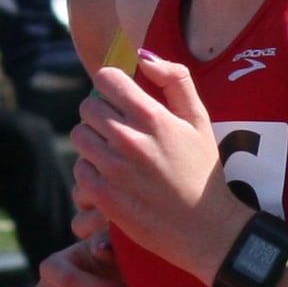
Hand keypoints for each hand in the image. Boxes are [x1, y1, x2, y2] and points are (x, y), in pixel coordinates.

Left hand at [70, 53, 244, 275]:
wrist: (207, 230)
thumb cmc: (203, 173)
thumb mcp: (200, 120)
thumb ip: (175, 80)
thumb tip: (143, 57)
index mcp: (152, 117)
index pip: (106, 79)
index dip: (111, 85)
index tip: (119, 98)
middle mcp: (129, 140)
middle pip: (87, 107)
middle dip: (101, 114)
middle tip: (119, 130)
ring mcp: (114, 170)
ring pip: (80, 137)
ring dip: (94, 142)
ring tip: (116, 155)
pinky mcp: (104, 197)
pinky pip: (80, 169)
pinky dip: (92, 171)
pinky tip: (113, 178)